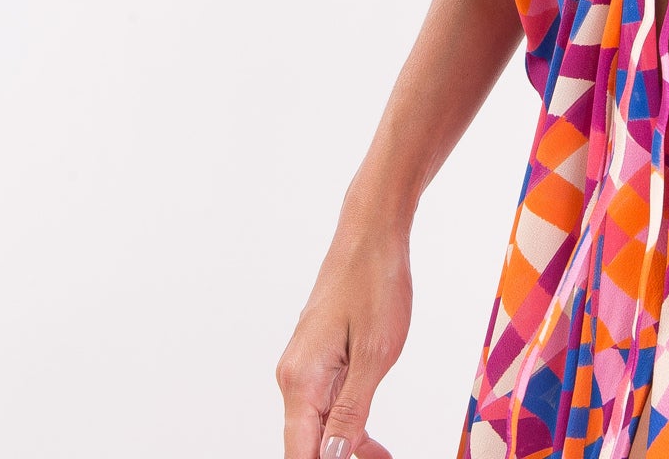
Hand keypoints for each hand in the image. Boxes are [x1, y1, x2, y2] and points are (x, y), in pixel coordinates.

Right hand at [276, 221, 412, 458]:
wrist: (372, 233)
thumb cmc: (374, 282)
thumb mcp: (373, 355)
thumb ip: (350, 412)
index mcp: (300, 380)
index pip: (300, 454)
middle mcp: (294, 377)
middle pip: (306, 445)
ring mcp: (305, 367)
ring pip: (318, 428)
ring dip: (346, 451)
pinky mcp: (320, 359)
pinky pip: (328, 405)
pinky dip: (349, 426)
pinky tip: (373, 444)